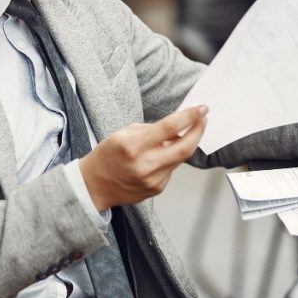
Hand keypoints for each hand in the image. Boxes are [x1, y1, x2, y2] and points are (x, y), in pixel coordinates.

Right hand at [79, 105, 208, 210]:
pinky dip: (170, 159)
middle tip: (203, 119)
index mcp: (134, 146)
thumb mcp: (124, 133)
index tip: (201, 109)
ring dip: (184, 145)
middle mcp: (145, 164)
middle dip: (198, 131)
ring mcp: (153, 179)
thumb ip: (152, 130)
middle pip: (185, 147)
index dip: (190, 117)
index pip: (169, 127)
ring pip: (180, 158)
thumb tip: (178, 128)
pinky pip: (171, 169)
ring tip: (177, 137)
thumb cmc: (107, 156)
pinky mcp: (157, 189)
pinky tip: (159, 157)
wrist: (94, 186)